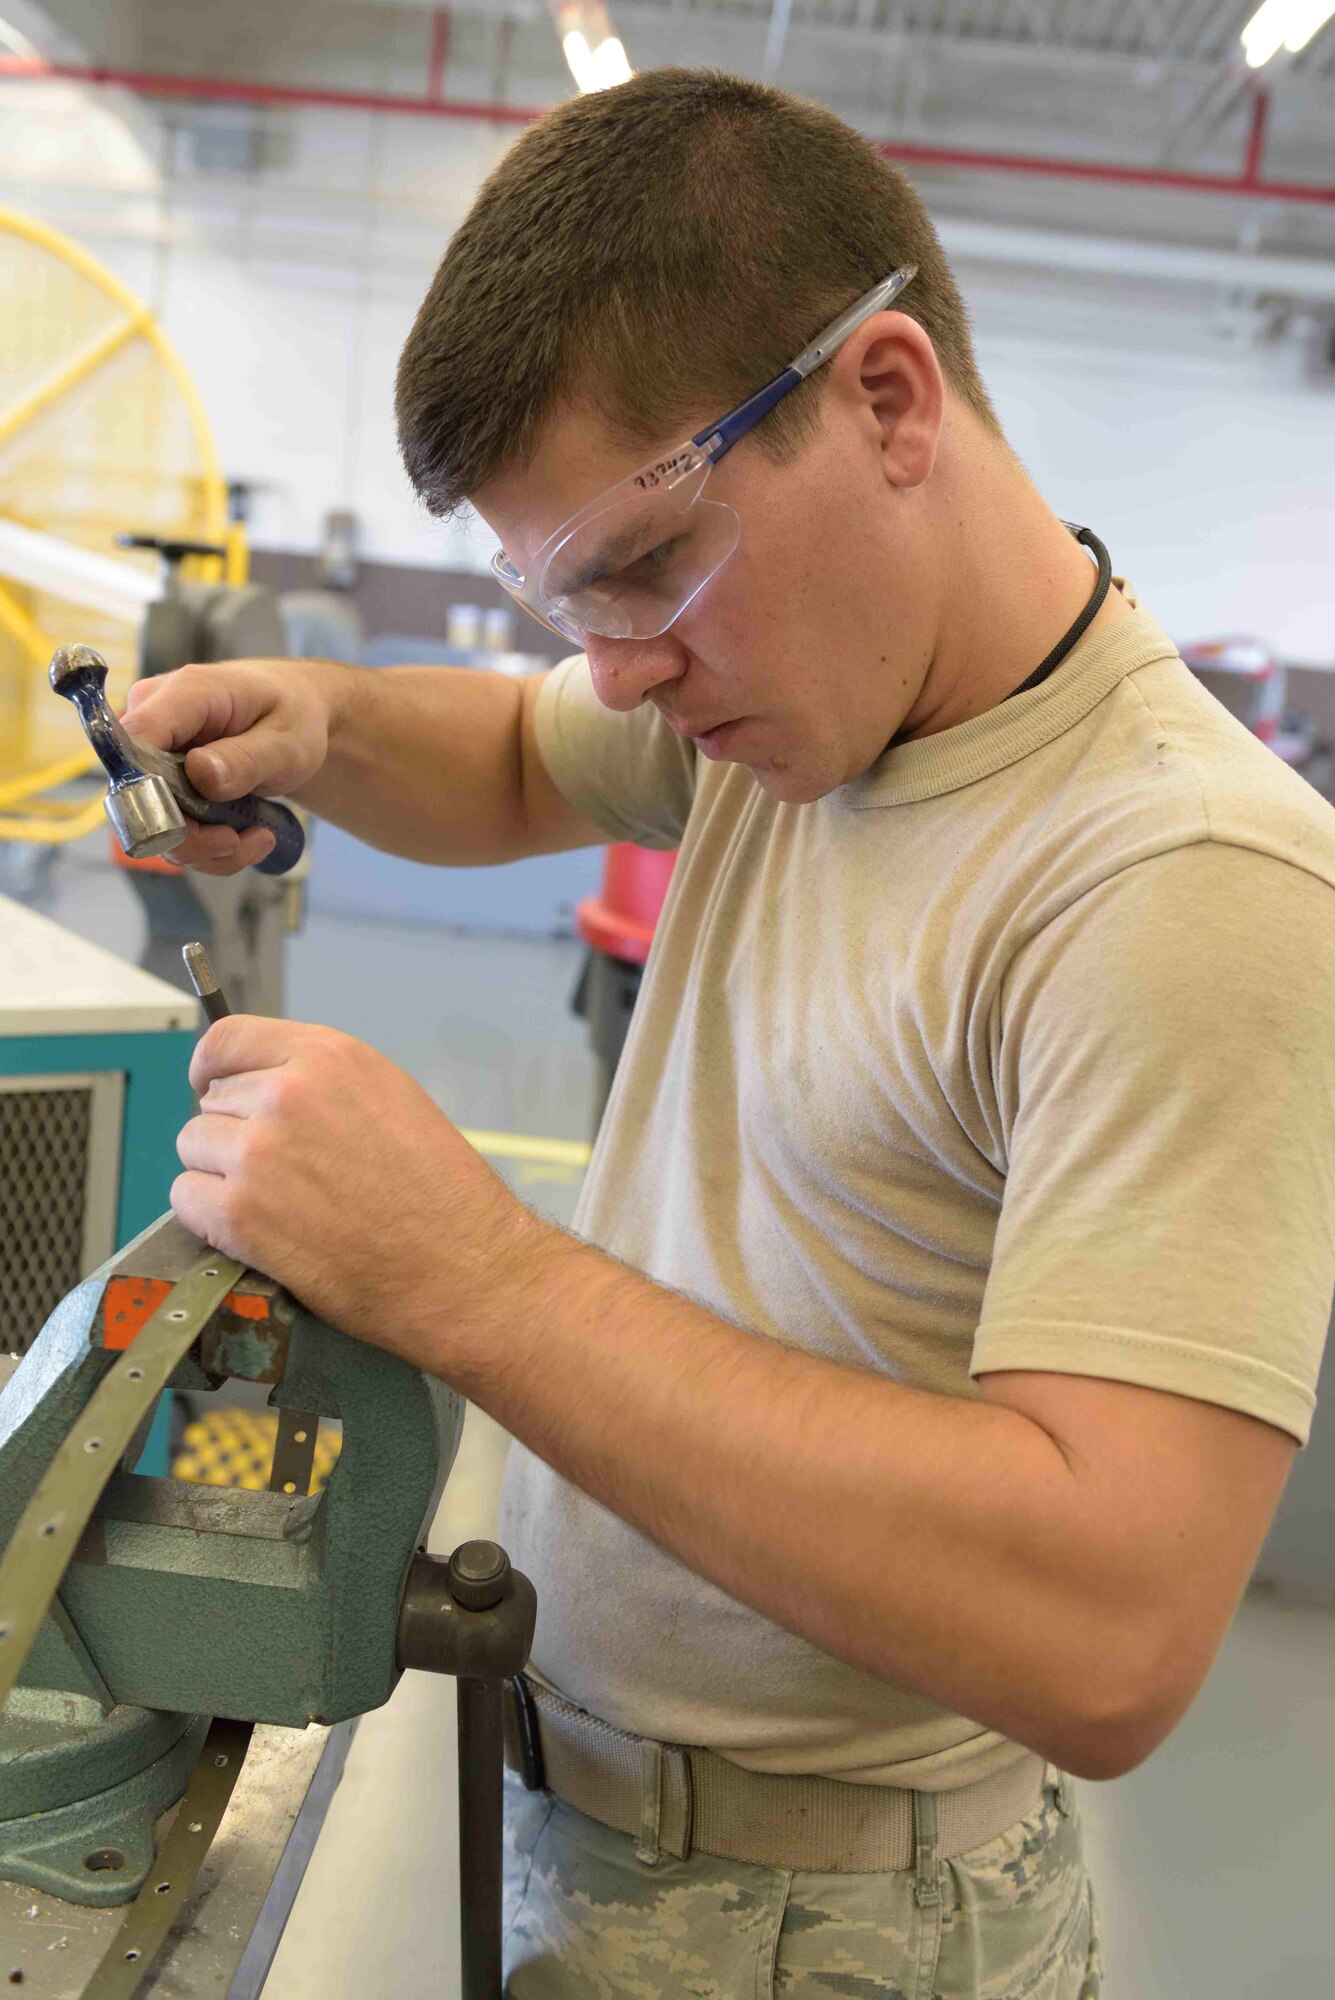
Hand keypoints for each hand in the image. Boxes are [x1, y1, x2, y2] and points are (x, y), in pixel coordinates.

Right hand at [123, 658, 336, 874]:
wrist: (291, 717)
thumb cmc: (290, 717)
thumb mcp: (288, 741)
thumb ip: (247, 757)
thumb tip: (200, 774)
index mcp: (185, 693)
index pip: (134, 742)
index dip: (151, 794)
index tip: (201, 828)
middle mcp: (152, 718)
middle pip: (135, 794)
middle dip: (189, 836)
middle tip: (239, 840)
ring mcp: (148, 752)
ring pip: (149, 823)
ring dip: (204, 848)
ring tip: (256, 836)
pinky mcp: (155, 781)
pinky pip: (166, 830)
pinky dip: (207, 848)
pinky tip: (245, 836)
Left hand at [172, 1015, 544, 1365]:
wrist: (462, 1268)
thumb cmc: (441, 1194)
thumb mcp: (392, 1099)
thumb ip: (322, 1082)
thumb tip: (258, 1088)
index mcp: (329, 1058)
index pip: (227, 1040)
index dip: (211, 1068)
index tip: (208, 1086)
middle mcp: (286, 1094)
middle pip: (211, 1103)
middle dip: (234, 1135)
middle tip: (283, 1174)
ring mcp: (258, 1153)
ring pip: (194, 1150)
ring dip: (219, 1176)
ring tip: (275, 1205)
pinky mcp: (239, 1214)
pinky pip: (186, 1200)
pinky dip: (209, 1219)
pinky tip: (256, 1231)